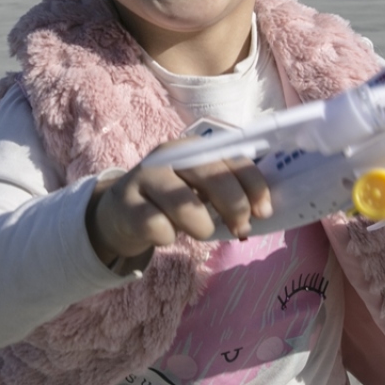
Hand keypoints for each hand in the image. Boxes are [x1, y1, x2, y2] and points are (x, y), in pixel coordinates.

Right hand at [86, 144, 272, 267]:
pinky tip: (163, 233)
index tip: (264, 212)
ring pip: (185, 206)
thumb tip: (263, 211)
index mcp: (194, 146)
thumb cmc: (172, 200)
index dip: (254, 185)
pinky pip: (158, 227)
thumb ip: (229, 191)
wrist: (120, 213)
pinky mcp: (126, 204)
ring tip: (199, 231)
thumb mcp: (200, 188)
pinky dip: (168, 237)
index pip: (233, 158)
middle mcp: (169, 154)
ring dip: (201, 227)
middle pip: (212, 177)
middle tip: (240, 229)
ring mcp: (145, 177)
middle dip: (235, 207)